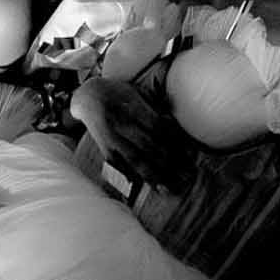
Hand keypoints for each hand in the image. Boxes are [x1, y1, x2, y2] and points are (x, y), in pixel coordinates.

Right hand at [70, 77, 191, 190]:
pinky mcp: (105, 148)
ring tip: (171, 188)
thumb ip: (155, 106)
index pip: (158, 127)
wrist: (88, 96)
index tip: (190, 154)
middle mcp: (122, 123)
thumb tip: (175, 122)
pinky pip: (121, 165)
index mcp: (133, 107)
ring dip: (155, 175)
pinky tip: (149, 186)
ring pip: (136, 159)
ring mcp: (113, 137)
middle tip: (188, 175)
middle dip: (170, 163)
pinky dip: (134, 177)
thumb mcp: (139, 91)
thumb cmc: (120, 92)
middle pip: (149, 146)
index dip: (174, 141)